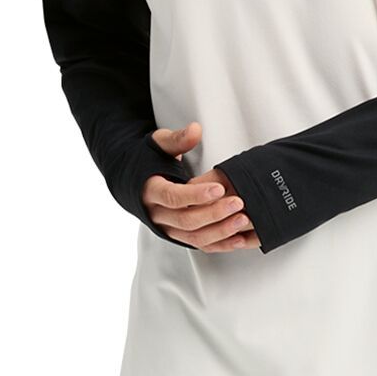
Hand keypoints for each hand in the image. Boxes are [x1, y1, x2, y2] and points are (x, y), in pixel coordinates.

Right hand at [144, 122, 260, 251]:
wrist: (134, 180)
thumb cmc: (149, 160)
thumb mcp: (159, 144)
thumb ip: (177, 139)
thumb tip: (195, 130)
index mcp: (151, 190)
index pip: (172, 197)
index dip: (196, 195)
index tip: (219, 188)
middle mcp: (157, 214)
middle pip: (186, 220)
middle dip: (214, 213)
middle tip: (238, 202)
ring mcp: (167, 228)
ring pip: (193, 237)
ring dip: (220, 231)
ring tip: (242, 219)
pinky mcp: (177, 235)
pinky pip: (199, 245)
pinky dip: (219, 244)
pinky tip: (238, 239)